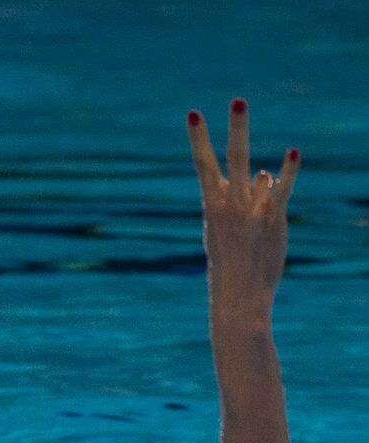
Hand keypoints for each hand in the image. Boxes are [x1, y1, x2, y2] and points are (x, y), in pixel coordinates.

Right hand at [187, 99, 299, 308]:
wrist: (238, 297)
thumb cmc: (229, 267)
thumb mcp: (227, 231)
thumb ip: (245, 199)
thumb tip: (265, 173)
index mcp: (211, 207)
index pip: (203, 165)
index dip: (199, 137)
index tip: (194, 113)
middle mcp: (230, 205)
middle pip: (233, 158)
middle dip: (236, 129)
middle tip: (238, 100)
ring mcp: (252, 212)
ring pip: (260, 177)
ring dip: (262, 184)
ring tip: (259, 212)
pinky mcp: (273, 220)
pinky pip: (283, 190)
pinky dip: (289, 171)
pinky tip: (293, 152)